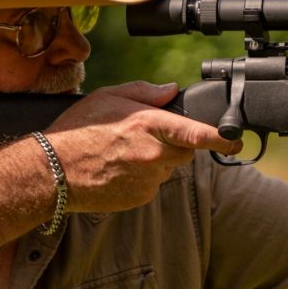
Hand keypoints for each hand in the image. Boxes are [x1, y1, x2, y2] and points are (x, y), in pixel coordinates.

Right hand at [44, 81, 241, 211]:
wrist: (51, 173)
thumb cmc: (76, 131)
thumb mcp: (108, 97)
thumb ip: (145, 93)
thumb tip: (171, 90)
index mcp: (148, 126)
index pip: (195, 132)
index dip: (221, 137)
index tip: (236, 140)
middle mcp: (153, 155)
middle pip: (185, 151)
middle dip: (174, 144)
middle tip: (144, 138)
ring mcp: (148, 180)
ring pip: (168, 169)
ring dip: (156, 162)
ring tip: (123, 155)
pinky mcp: (140, 198)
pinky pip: (153, 186)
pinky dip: (143, 179)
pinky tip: (118, 171)